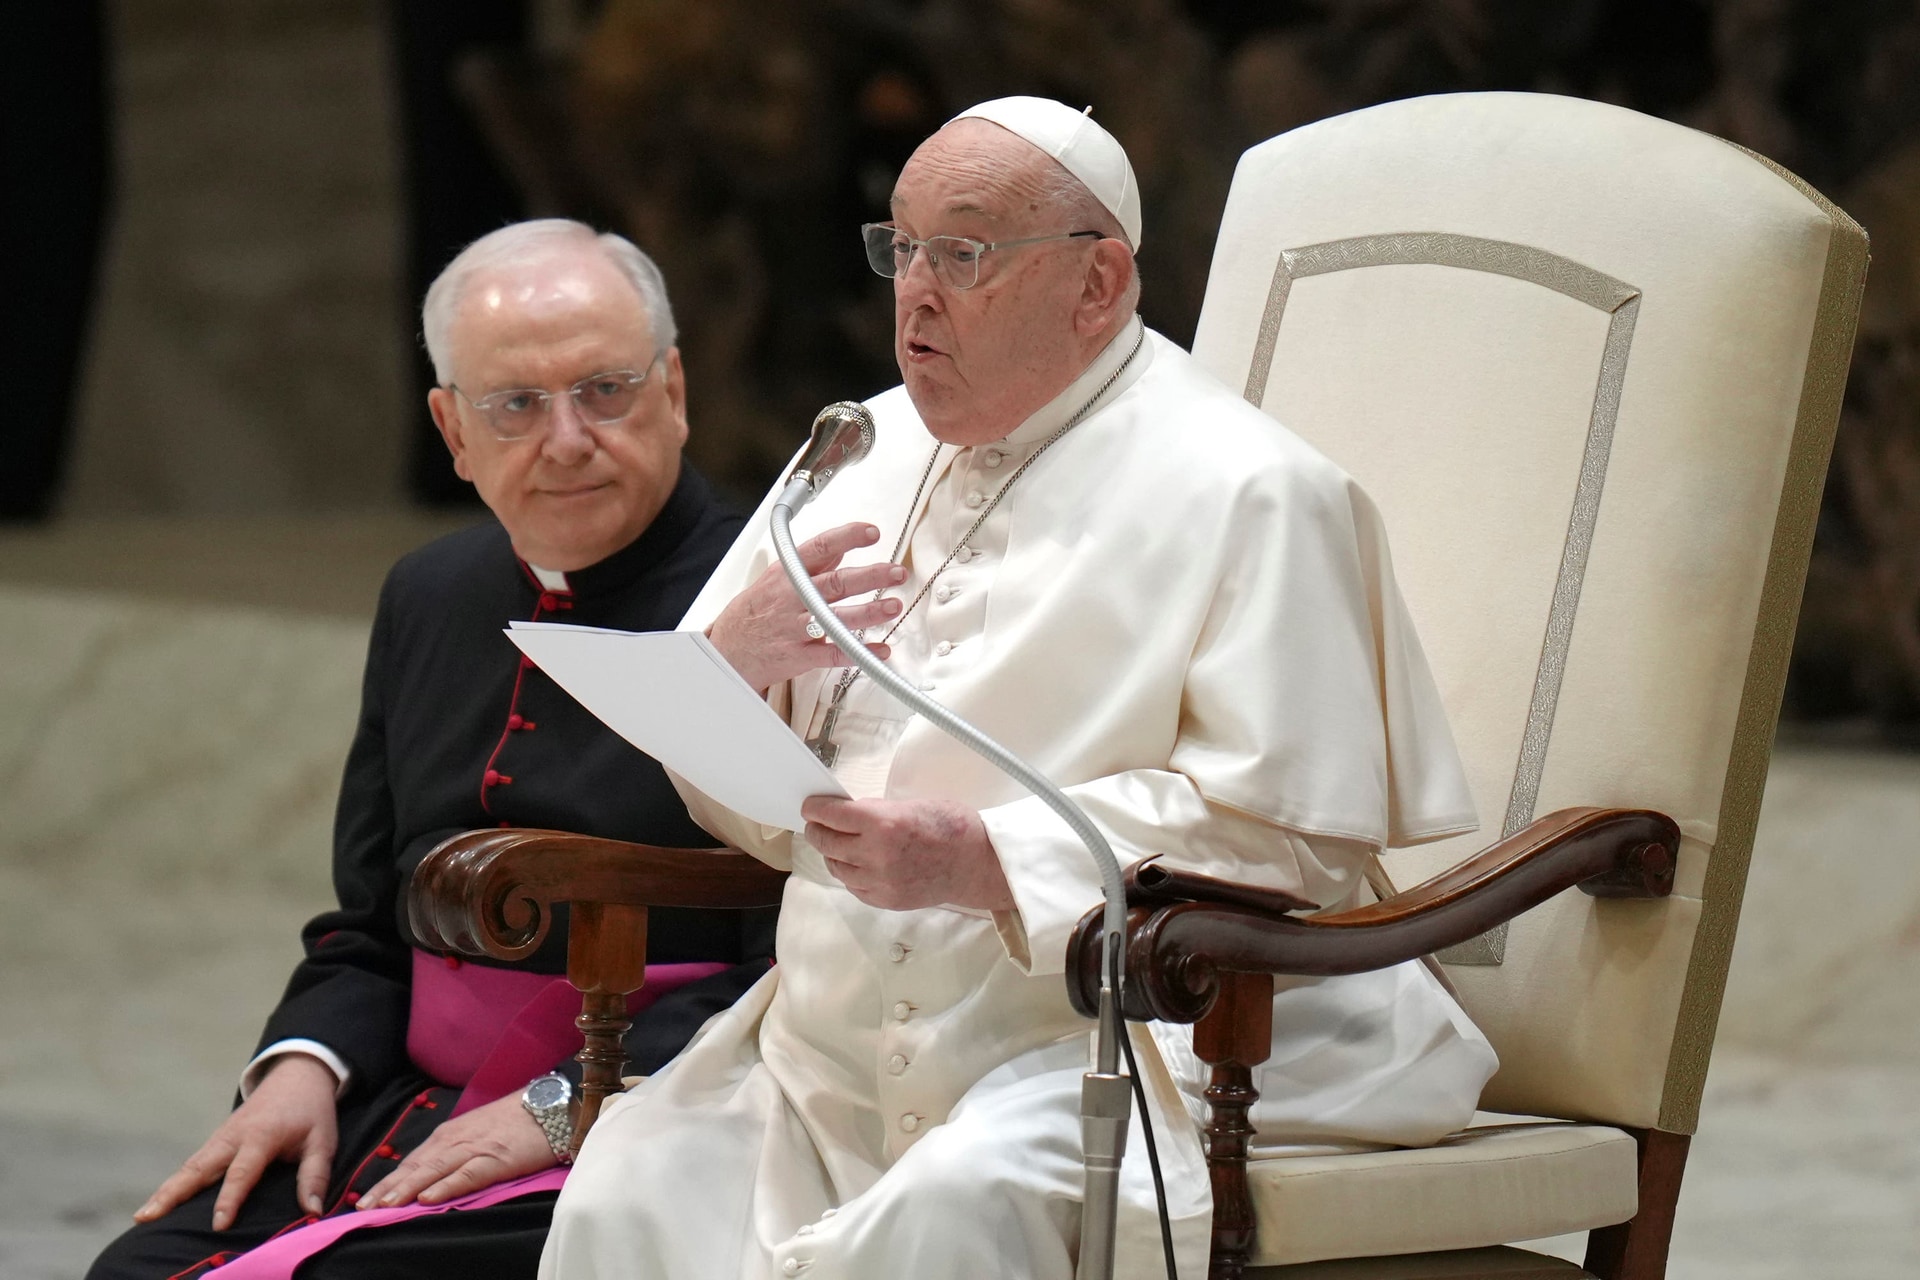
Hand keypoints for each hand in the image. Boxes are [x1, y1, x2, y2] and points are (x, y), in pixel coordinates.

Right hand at [136, 1052, 337, 1229]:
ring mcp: (221, 1137)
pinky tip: (160, 1202)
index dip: (230, 1198)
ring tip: (142, 1215)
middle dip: (173, 1193)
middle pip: (199, 1167)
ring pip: (189, 1166)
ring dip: (166, 1190)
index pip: (242, 1171)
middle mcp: (233, 1136)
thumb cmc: (311, 1112)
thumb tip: (313, 1211)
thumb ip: (315, 1175)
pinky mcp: (216, 1140)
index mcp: (262, 1135)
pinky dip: (175, 1182)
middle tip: (147, 1217)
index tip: (218, 1224)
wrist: (296, 1076)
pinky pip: (193, 1163)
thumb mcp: (323, 1141)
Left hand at [357, 1090, 553, 1209]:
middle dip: (388, 1188)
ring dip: (407, 1189)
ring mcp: (476, 1148)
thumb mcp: (479, 1132)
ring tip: (385, 1206)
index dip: (388, 1181)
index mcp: (451, 1134)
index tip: (364, 1200)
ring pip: (434, 1171)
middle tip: (361, 1209)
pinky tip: (428, 1198)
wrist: (553, 1105)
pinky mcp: (497, 1158)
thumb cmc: (517, 1120)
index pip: (413, 1161)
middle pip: (416, 1167)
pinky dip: (445, 1186)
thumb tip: (430, 1176)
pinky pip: (467, 1175)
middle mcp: (456, 1140)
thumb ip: (455, 1150)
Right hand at [707, 522, 906, 691]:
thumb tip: (839, 551)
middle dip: (871, 576)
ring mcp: (795, 628)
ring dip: (869, 612)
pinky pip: (834, 655)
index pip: (819, 548)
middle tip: (897, 573)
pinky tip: (880, 650)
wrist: (725, 653)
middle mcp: (791, 599)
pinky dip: (859, 653)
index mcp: (785, 576)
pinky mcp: (799, 656)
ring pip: (837, 618)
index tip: (871, 532)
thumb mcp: (773, 581)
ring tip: (893, 606)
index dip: (847, 538)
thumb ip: (808, 566)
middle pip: (836, 582)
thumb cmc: (751, 616)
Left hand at [802, 796, 1014, 911]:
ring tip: (837, 844)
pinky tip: (856, 863)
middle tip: (817, 824)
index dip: (815, 809)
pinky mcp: (885, 900)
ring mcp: (879, 881)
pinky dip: (850, 873)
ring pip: (837, 867)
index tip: (810, 806)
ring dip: (833, 853)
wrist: (977, 863)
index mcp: (883, 822)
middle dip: (817, 830)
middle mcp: (876, 854)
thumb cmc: (951, 826)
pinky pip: (853, 886)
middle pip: (827, 842)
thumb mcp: (910, 804)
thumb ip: (876, 811)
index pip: (831, 815)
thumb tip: (848, 814)